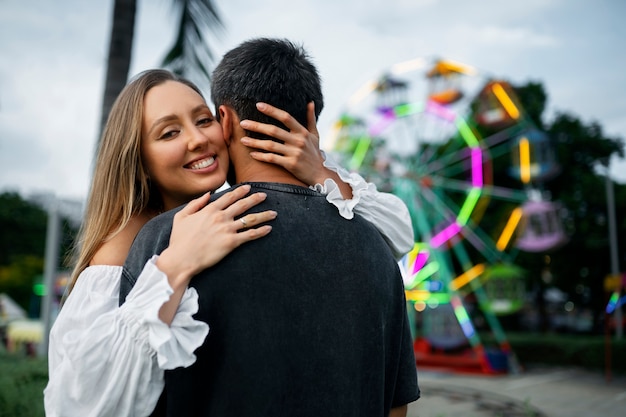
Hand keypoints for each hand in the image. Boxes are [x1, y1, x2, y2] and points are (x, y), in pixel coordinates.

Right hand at [157, 185, 276, 285]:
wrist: (182, 259)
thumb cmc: (179, 240)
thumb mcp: (181, 217)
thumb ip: (195, 203)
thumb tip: (207, 194)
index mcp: (209, 210)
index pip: (229, 197)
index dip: (240, 191)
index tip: (248, 187)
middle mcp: (220, 217)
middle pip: (242, 205)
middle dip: (255, 198)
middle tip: (264, 195)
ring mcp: (227, 229)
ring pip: (250, 219)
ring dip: (263, 215)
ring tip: (274, 213)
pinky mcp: (231, 242)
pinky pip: (250, 235)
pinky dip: (261, 231)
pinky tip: (269, 229)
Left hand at [239, 102, 328, 185]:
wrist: (320, 174)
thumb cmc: (315, 154)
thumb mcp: (315, 135)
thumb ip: (311, 118)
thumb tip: (310, 102)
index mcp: (302, 132)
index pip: (285, 117)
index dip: (272, 110)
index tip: (258, 105)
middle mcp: (298, 141)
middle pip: (274, 131)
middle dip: (257, 126)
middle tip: (243, 123)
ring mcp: (294, 153)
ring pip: (270, 145)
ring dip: (255, 142)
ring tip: (242, 140)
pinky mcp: (291, 165)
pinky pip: (273, 159)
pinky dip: (261, 156)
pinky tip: (252, 154)